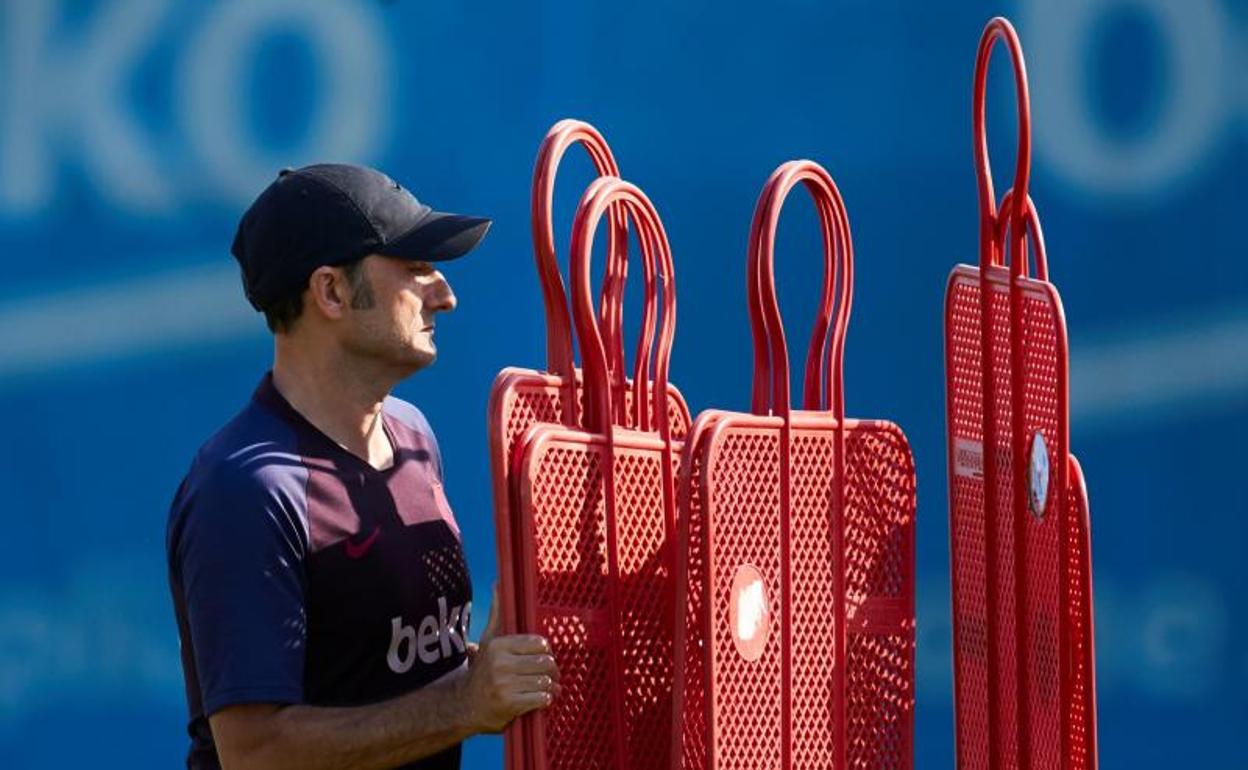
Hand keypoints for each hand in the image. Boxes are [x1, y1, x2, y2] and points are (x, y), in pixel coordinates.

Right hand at [460, 584, 559, 733]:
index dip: (545, 651)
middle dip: (552, 671)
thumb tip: (497, 582)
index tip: (542, 657)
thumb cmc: (482, 670)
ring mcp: (504, 684)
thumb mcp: (487, 640)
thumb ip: (497, 613)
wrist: (463, 705)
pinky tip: (540, 699)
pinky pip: (541, 698)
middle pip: (546, 662)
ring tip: (548, 688)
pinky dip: (545, 700)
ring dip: (551, 687)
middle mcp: (499, 663)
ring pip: (545, 681)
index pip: (539, 643)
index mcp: (498, 645)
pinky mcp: (509, 704)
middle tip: (552, 675)